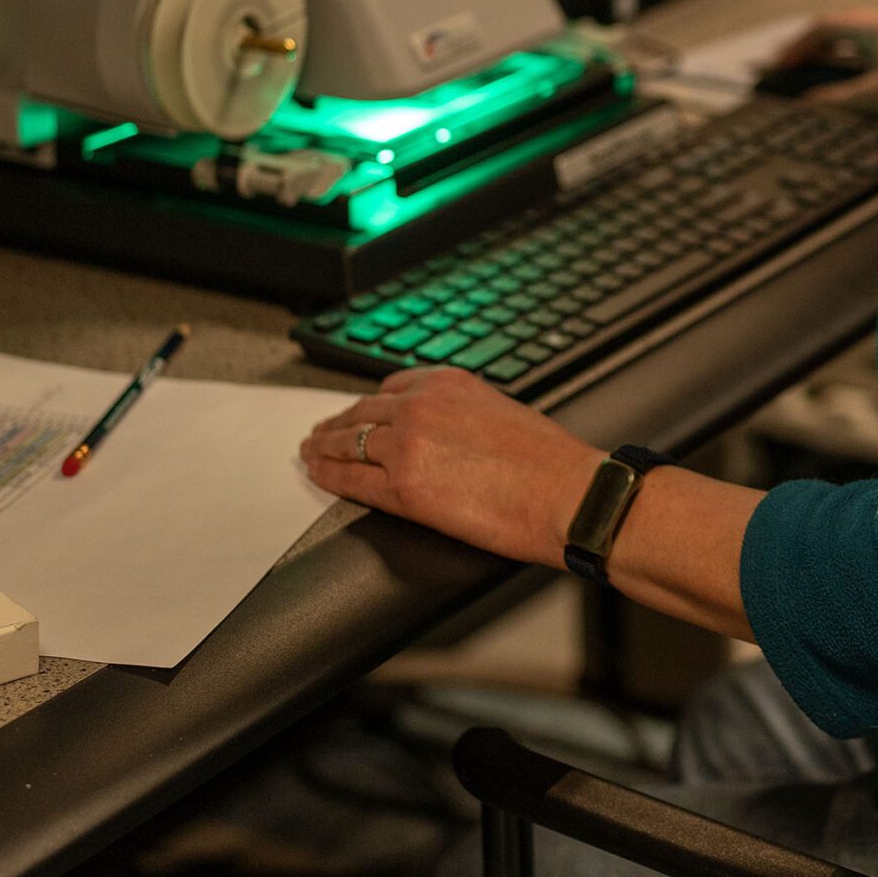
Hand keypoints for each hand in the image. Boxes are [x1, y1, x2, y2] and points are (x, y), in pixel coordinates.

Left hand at [300, 367, 599, 569]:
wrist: (566, 494)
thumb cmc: (549, 463)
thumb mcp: (500, 412)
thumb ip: (461, 414)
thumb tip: (445, 435)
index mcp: (447, 382)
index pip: (390, 388)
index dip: (369, 405)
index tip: (360, 412)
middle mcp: (420, 405)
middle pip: (362, 412)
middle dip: (338, 424)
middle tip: (320, 433)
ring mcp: (406, 445)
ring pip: (347, 442)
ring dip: (324, 447)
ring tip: (311, 452)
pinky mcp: (401, 488)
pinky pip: (349, 479)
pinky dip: (327, 476)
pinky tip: (318, 475)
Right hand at [774, 7, 877, 106]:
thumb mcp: (872, 97)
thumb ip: (835, 98)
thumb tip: (806, 102)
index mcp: (876, 28)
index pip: (825, 26)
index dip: (797, 45)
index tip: (780, 65)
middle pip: (840, 29)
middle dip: (812, 46)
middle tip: (790, 65)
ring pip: (857, 40)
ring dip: (832, 54)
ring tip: (811, 72)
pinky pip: (872, 52)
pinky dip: (852, 63)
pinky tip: (846, 80)